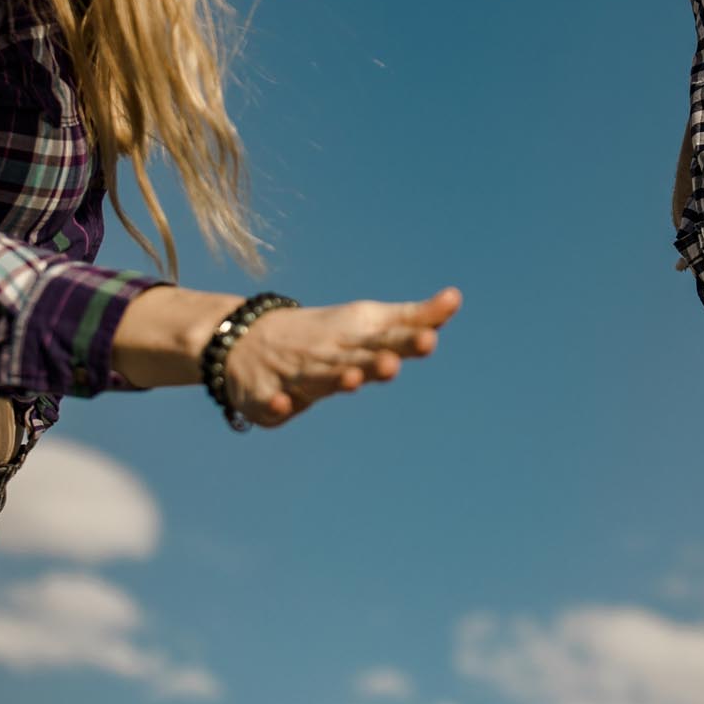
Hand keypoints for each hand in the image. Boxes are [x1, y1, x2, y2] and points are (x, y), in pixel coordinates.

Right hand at [221, 287, 461, 427]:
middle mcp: (327, 354)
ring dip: (333, 378)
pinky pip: (270, 403)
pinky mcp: (264, 395)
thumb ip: (414, 317)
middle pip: (352, 360)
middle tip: (391, 364)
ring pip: (316, 379)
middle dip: (371, 362)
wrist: (247, 338)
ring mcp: (295, 373)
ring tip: (351, 379)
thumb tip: (456, 297)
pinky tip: (285, 406)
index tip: (430, 340)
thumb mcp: (370, 322)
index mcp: (355, 338)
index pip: (385, 339)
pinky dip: (276, 404)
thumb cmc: (326, 333)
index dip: (406, 340)